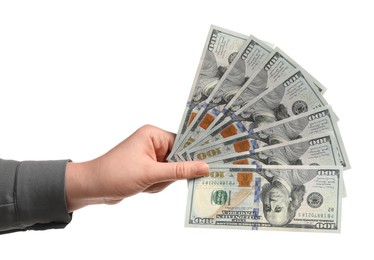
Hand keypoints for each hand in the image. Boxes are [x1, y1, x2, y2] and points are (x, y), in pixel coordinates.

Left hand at [65, 125, 208, 211]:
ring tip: (146, 184)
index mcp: (153, 135)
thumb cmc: (116, 174)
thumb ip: (180, 170)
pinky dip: (155, 186)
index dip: (193, 155)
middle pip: (178, 159)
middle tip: (158, 179)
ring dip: (160, 182)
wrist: (92, 188)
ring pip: (171, 172)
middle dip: (169, 174)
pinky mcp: (147, 169)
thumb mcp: (151, 173)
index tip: (208, 164)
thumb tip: (205, 167)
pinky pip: (162, 178)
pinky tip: (143, 187)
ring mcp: (150, 157)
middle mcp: (152, 143)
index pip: (182, 142)